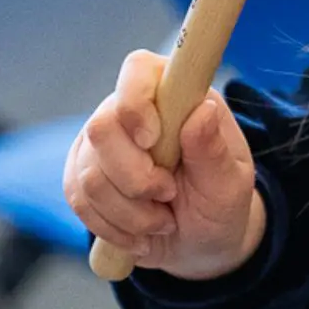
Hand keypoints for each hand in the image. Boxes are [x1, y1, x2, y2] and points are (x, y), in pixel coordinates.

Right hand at [63, 49, 263, 279]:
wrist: (199, 240)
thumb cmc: (219, 202)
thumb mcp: (230, 184)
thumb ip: (214, 151)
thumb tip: (203, 110)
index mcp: (175, 95)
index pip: (138, 69)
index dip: (135, 102)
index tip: (152, 140)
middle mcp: (130, 110)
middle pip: (101, 128)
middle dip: (134, 177)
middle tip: (168, 195)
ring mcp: (101, 143)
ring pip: (88, 173)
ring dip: (129, 211)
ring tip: (162, 221)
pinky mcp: (81, 174)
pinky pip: (78, 199)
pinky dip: (111, 225)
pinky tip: (139, 234)